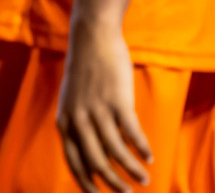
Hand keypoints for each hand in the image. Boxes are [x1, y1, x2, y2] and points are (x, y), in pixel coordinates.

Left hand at [57, 21, 151, 192]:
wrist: (92, 37)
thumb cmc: (85, 70)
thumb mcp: (72, 100)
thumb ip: (78, 125)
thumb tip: (94, 155)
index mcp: (64, 121)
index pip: (74, 163)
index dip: (88, 185)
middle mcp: (78, 119)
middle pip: (97, 164)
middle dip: (114, 185)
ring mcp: (97, 110)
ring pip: (116, 153)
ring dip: (132, 170)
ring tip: (145, 179)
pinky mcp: (117, 100)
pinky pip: (132, 133)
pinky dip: (141, 149)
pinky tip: (149, 157)